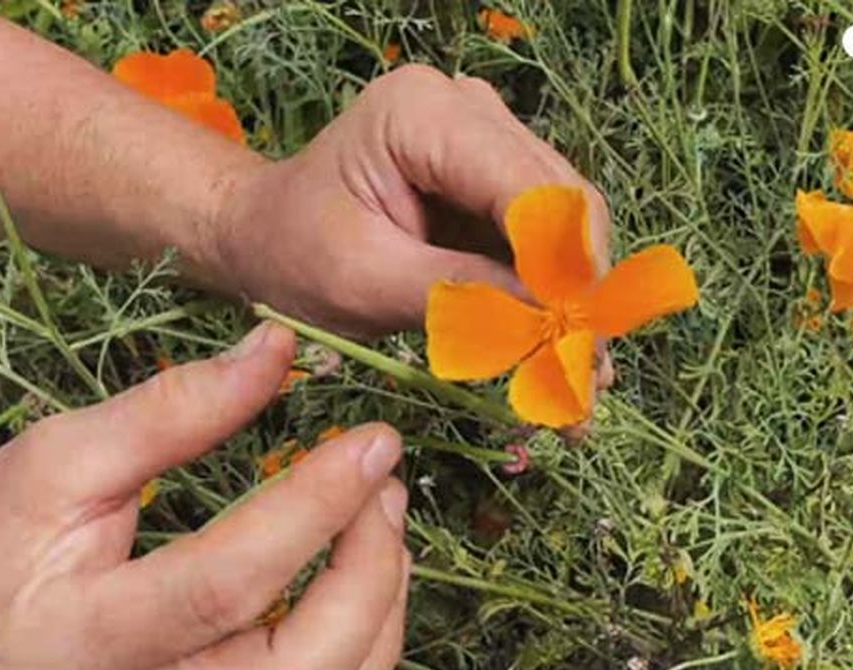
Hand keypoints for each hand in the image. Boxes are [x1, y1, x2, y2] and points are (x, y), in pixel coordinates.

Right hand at [0, 323, 409, 669]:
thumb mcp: (55, 467)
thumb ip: (170, 412)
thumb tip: (279, 350)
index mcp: (86, 639)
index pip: (228, 582)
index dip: (315, 506)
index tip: (372, 441)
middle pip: (304, 664)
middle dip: (369, 565)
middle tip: (386, 481)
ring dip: (382, 598)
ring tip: (383, 512)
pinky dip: (366, 633)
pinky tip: (362, 568)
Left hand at [210, 64, 611, 337]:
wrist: (264, 234)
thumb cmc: (293, 251)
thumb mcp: (365, 279)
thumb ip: (457, 292)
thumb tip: (549, 320)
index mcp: (423, 113)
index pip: (527, 185)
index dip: (565, 262)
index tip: (580, 340)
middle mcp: (470, 108)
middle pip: (561, 198)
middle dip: (577, 287)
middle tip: (588, 378)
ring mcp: (489, 137)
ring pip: (566, 218)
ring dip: (573, 295)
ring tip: (580, 377)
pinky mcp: (495, 176)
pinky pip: (545, 232)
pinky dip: (552, 289)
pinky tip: (558, 345)